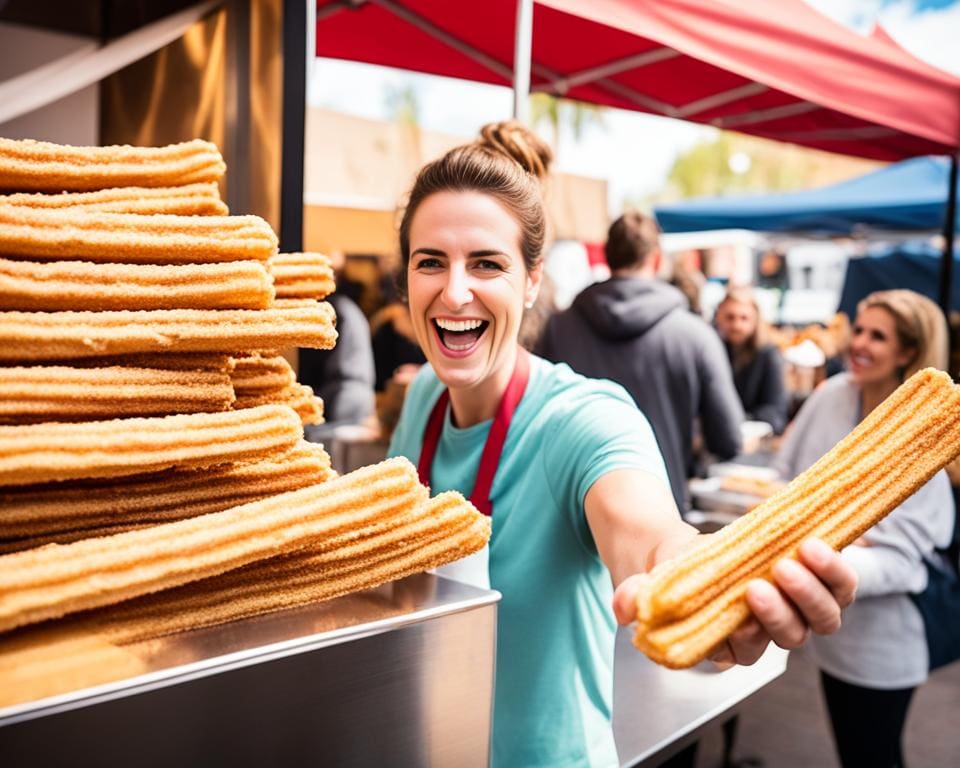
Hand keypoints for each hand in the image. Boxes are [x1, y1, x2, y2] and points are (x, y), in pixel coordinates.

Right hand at [612, 537, 857, 667]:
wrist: (696, 546)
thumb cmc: (675, 571)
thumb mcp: (650, 580)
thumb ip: (635, 595)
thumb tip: (624, 608)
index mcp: (728, 641)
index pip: (742, 650)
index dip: (745, 635)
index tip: (738, 612)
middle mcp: (768, 632)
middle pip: (788, 637)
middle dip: (780, 612)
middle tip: (762, 583)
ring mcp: (797, 608)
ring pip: (822, 618)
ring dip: (814, 590)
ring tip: (800, 554)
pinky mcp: (817, 581)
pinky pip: (840, 587)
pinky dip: (835, 570)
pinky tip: (817, 544)